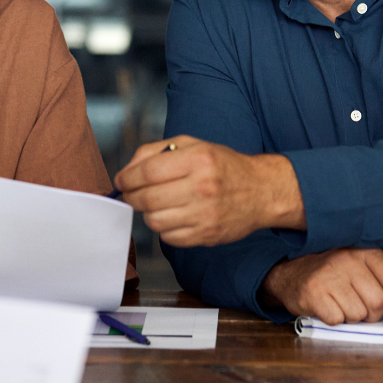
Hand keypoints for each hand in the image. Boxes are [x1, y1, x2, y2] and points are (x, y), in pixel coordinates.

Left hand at [113, 136, 303, 246]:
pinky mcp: (207, 235)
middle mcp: (202, 187)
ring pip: (155, 221)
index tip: (121, 181)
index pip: (147, 172)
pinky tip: (172, 216)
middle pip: (147, 198)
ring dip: (147, 213)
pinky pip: (169, 237)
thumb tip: (127, 170)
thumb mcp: (193, 145)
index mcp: (198, 159)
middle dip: (131, 196)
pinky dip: (164, 228)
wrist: (261, 190)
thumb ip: (156, 151)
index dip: (127, 178)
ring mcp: (205, 214)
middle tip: (131, 193)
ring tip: (155, 204)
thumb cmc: (223, 165)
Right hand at [260, 248, 382, 326]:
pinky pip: (338, 319)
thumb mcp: (364, 273)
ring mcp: (328, 275)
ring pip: (359, 313)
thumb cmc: (333, 275)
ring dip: (353, 317)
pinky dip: (336, 320)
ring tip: (341, 303)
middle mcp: (346, 259)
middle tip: (359, 307)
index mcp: (363, 251)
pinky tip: (328, 307)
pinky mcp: (313, 292)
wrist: (291, 273)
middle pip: (378, 301)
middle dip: (372, 313)